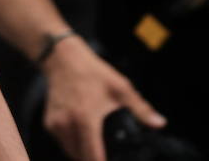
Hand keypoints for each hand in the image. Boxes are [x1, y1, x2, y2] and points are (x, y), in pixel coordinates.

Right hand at [42, 37, 165, 160]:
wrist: (62, 58)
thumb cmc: (92, 72)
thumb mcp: (120, 88)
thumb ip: (141, 109)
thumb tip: (160, 123)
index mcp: (85, 120)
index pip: (94, 157)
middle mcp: (67, 125)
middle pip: (81, 159)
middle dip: (94, 159)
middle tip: (107, 154)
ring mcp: (55, 125)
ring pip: (70, 153)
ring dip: (83, 155)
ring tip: (96, 148)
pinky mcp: (49, 123)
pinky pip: (62, 143)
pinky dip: (72, 145)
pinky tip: (83, 138)